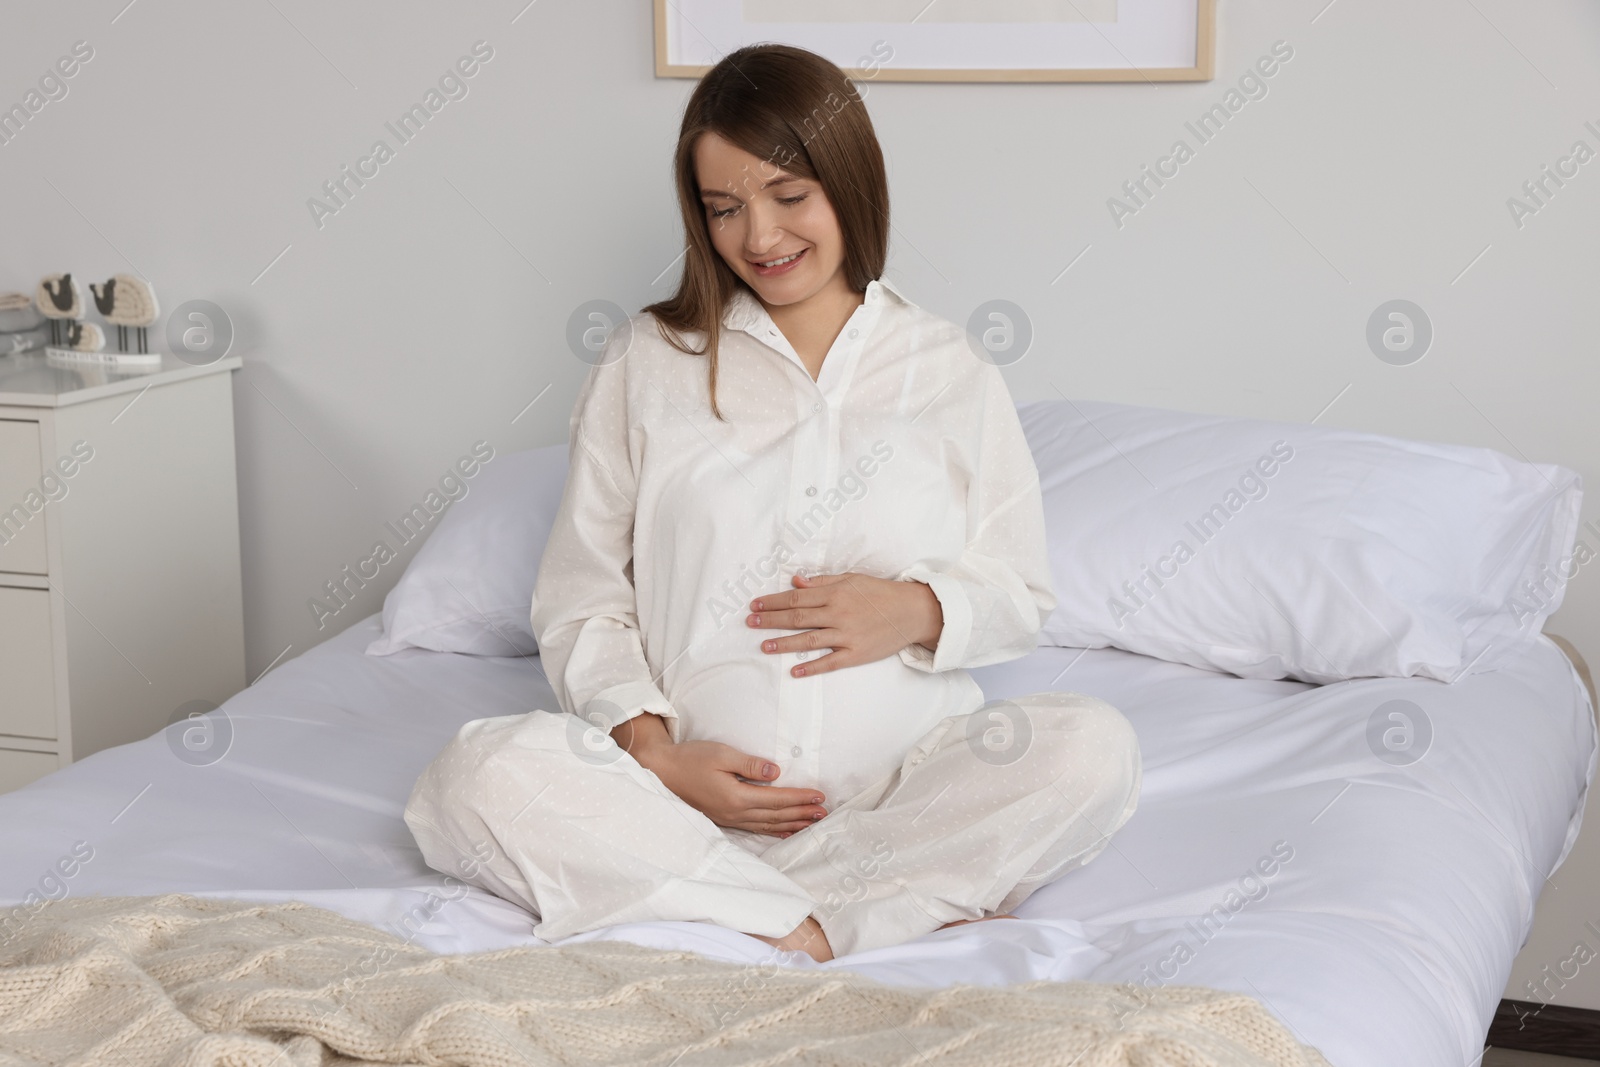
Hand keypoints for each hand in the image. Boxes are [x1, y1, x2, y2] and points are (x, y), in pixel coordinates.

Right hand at [612, 713, 827, 835]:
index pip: (777, 799)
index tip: (820, 796)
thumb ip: (750, 764)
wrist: (661, 772)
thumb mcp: (721, 754)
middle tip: (824, 812)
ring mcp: (729, 818)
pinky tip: (783, 831)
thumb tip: (776, 772)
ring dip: (791, 824)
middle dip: (802, 814)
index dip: (800, 798)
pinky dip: (773, 830)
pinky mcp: (724, 818)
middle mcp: (735, 812)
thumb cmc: (690, 759)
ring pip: (767, 825)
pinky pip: (754, 828)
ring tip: (812, 823)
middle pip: (776, 816)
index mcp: (736, 796)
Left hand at [747, 572, 942, 675]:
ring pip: (808, 640)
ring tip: (764, 646)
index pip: (796, 598)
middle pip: (797, 618)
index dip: (773, 601)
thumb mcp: (852, 579)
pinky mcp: (856, 654)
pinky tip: (795, 672)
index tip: (755, 604)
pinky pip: (830, 662)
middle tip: (751, 622)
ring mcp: (847, 636)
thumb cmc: (881, 592)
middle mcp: (838, 614)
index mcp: (835, 593)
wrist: (912, 611)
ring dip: (784, 644)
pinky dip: (812, 668)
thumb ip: (823, 582)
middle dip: (771, 620)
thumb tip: (796, 582)